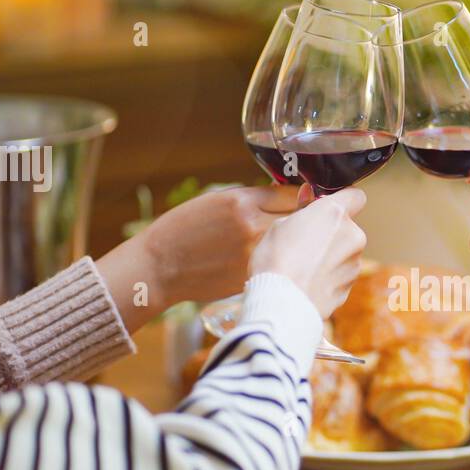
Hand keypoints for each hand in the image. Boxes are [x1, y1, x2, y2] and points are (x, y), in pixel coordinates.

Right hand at [141, 185, 300, 305]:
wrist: (160, 266)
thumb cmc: (185, 230)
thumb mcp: (217, 201)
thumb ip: (253, 200)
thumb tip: (288, 199)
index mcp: (242, 201)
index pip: (293, 193)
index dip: (305, 197)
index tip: (309, 200)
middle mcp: (252, 226)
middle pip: (301, 219)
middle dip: (306, 220)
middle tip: (309, 224)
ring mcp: (255, 254)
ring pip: (294, 245)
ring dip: (299, 244)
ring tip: (298, 244)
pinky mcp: (253, 276)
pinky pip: (279, 265)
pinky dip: (283, 263)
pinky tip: (280, 264)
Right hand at [249, 188, 367, 318]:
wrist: (280, 303)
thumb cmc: (275, 261)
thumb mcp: (279, 224)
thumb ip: (302, 210)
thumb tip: (310, 198)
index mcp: (334, 213)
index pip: (355, 196)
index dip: (342, 200)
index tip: (328, 206)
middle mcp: (352, 236)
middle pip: (348, 227)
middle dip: (332, 232)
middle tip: (305, 241)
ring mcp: (354, 263)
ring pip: (345, 252)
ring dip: (331, 255)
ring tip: (303, 265)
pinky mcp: (349, 286)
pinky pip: (340, 275)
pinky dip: (329, 276)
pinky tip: (307, 281)